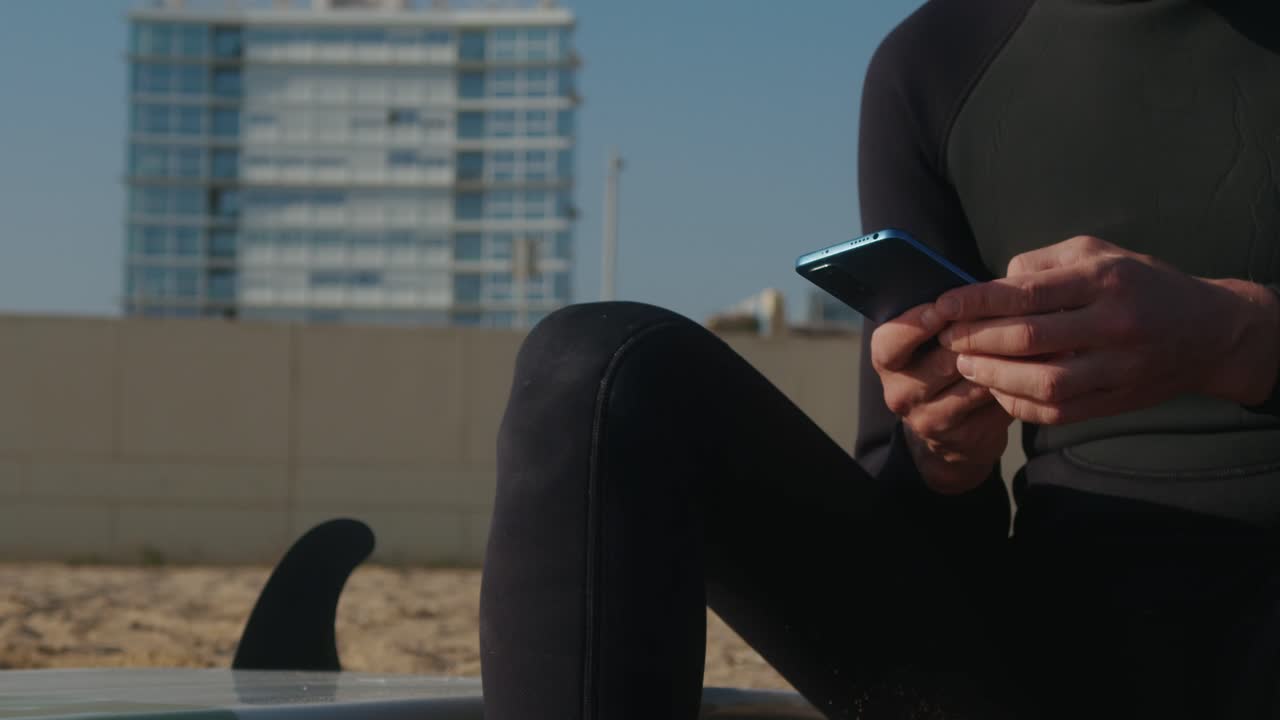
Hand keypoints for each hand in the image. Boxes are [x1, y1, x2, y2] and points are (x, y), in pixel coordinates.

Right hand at [871, 303, 1013, 493]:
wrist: (950, 430)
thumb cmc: (943, 363)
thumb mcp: (930, 340)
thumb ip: (943, 317)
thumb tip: (975, 293)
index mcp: (886, 360)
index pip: (892, 340)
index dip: (918, 323)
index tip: (945, 307)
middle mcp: (900, 392)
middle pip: (943, 360)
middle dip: (978, 337)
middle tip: (1013, 313)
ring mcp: (929, 419)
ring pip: (975, 380)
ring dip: (1005, 358)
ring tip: (1032, 336)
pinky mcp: (961, 438)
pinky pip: (995, 403)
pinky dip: (1016, 382)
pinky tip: (1032, 366)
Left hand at [934, 235, 1279, 424]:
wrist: (1209, 332)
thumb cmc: (1140, 283)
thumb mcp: (1097, 253)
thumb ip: (1042, 262)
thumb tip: (992, 282)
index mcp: (1104, 280)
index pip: (1027, 293)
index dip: (976, 302)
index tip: (942, 305)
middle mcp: (1114, 324)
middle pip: (1029, 339)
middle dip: (976, 340)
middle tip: (946, 339)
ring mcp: (1118, 367)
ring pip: (1043, 382)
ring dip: (994, 377)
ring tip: (965, 366)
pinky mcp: (1118, 401)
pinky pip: (1058, 412)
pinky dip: (1020, 405)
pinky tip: (997, 390)